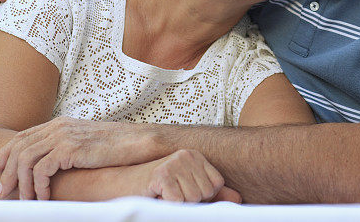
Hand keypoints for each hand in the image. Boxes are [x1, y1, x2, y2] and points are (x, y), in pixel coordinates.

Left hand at [0, 117, 159, 199]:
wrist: (138, 142)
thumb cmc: (116, 147)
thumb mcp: (86, 143)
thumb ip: (67, 147)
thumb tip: (51, 165)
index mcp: (60, 124)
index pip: (23, 136)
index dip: (6, 153)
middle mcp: (59, 127)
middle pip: (19, 147)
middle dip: (6, 171)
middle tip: (1, 192)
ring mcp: (64, 136)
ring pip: (25, 159)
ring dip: (21, 183)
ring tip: (24, 200)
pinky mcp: (70, 149)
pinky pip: (41, 170)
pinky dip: (38, 186)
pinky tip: (44, 196)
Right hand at [124, 150, 241, 202]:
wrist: (121, 186)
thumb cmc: (155, 190)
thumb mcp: (187, 190)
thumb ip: (213, 194)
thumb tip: (238, 198)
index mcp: (196, 156)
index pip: (217, 185)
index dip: (202, 196)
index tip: (182, 191)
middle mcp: (187, 155)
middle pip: (205, 193)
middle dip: (189, 201)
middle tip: (170, 194)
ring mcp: (174, 162)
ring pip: (193, 199)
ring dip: (176, 204)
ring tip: (163, 195)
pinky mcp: (162, 174)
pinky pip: (178, 202)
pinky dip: (166, 205)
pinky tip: (156, 196)